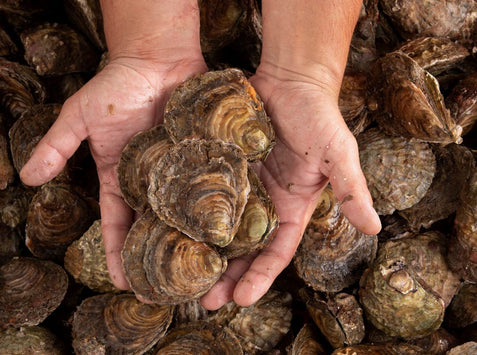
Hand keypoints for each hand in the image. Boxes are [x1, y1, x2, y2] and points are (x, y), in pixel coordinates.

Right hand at [19, 56, 206, 288]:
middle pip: (153, 227)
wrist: (158, 58)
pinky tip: (223, 236)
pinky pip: (210, 189)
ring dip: (187, 244)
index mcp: (120, 177)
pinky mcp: (204, 159)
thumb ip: (56, 146)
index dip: (117, 252)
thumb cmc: (118, 84)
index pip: (117, 223)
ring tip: (196, 275)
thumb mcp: (80, 116)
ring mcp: (179, 171)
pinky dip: (215, 212)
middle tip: (163, 293)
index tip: (121, 282)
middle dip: (155, 259)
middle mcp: (151, 181)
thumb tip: (26, 178)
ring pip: (184, 215)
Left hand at [200, 69, 381, 308]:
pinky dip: (190, 213)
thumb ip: (352, 190)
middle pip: (243, 249)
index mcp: (292, 209)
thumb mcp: (338, 154)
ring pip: (219, 228)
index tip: (241, 300)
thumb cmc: (319, 116)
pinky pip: (203, 195)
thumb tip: (375, 227)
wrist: (290, 80)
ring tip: (183, 274)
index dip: (260, 276)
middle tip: (204, 300)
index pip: (276, 252)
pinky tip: (170, 228)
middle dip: (227, 276)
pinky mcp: (221, 169)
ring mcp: (241, 187)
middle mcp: (264, 204)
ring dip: (204, 252)